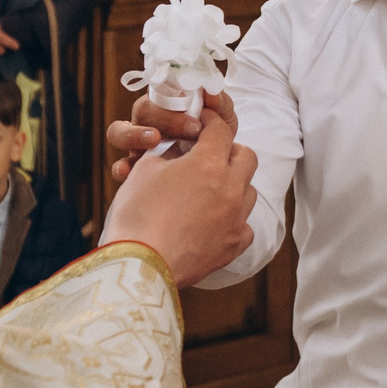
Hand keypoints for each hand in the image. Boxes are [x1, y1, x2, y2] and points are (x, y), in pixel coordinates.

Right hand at [98, 106, 258, 286]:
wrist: (140, 265)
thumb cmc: (137, 215)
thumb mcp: (144, 170)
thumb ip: (167, 153)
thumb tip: (179, 150)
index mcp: (208, 164)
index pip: (220, 130)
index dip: (211, 123)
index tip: (204, 124)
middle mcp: (230, 189)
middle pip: (246, 157)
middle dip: (230, 152)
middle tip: (211, 156)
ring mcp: (236, 219)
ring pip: (250, 191)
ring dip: (234, 185)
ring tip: (211, 191)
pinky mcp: (234, 246)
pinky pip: (245, 226)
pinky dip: (234, 220)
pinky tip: (215, 222)